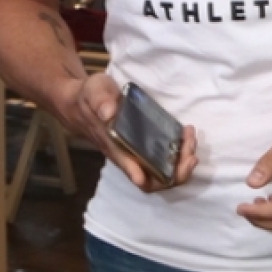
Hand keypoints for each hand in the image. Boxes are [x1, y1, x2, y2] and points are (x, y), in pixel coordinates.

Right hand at [62, 71, 197, 192]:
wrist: (81, 103)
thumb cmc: (88, 98)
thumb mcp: (93, 91)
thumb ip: (100, 100)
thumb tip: (109, 112)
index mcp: (115, 148)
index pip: (135, 173)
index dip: (155, 178)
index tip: (172, 169)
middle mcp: (127, 157)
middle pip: (155, 180)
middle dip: (178, 171)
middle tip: (189, 148)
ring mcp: (137, 154)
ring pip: (163, 172)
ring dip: (182, 162)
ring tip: (190, 139)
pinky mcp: (144, 146)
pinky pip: (164, 159)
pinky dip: (179, 152)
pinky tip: (185, 135)